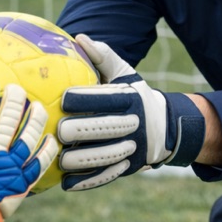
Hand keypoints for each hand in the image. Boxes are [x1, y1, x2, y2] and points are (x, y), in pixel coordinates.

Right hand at [0, 78, 57, 198]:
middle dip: (14, 100)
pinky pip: (40, 163)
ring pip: (28, 137)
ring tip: (38, 106)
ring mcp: (13, 167)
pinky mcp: (25, 181)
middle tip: (17, 88)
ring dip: (34, 119)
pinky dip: (47, 150)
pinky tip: (51, 138)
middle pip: (8, 121)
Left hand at [56, 35, 204, 190]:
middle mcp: (133, 123)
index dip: (83, 99)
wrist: (165, 126)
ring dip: (78, 158)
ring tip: (57, 155)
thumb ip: (102, 56)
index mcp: (130, 98)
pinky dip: (85, 181)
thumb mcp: (124, 72)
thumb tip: (79, 38)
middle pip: (102, 129)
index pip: (105, 98)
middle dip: (77, 130)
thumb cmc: (133, 94)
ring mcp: (132, 148)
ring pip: (102, 156)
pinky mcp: (127, 167)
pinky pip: (105, 176)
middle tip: (57, 129)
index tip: (62, 98)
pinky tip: (65, 182)